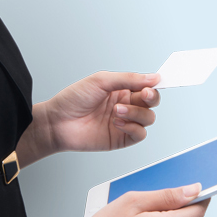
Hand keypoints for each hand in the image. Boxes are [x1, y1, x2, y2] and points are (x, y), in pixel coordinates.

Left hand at [42, 71, 160, 152]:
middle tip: (143, 95)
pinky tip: (116, 123)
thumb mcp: (101, 81)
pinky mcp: (121, 138)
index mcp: (121, 88)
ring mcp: (124, 122)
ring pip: (148, 118)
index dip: (154, 85)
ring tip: (117, 110)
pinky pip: (140, 134)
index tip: (158, 82)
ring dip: (136, 113)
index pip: (146, 86)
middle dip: (151, 98)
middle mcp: (125, 104)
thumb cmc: (74, 99)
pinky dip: (132, 128)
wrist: (58, 122)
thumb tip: (152, 77)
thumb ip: (128, 79)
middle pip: (152, 102)